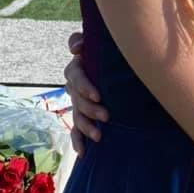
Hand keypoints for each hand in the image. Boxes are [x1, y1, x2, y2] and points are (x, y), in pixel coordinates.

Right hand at [63, 31, 108, 155]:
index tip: (99, 95)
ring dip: (86, 127)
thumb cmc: (109, 51)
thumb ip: (83, 39)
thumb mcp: (100, 42)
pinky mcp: (84, 115)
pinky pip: (76, 130)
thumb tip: (76, 48)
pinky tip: (83, 153)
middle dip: (90, 109)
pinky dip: (78, 141)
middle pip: (77, 99)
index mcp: (78, 67)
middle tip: (107, 116)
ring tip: (99, 135)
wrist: (119, 66)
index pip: (75, 76)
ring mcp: (78, 102)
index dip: (84, 86)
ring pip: (77, 116)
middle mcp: (75, 86)